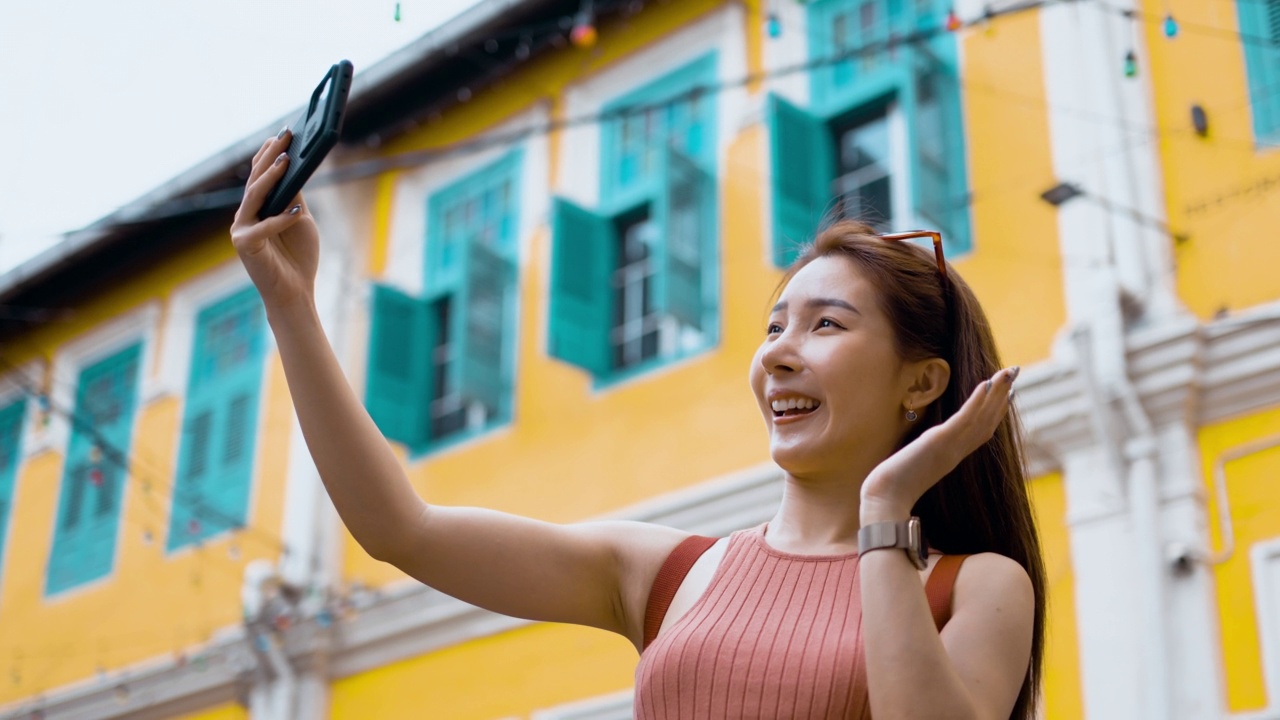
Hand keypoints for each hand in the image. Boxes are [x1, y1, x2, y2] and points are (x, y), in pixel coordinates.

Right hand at [230, 129, 320, 314]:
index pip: (260, 175)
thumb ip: (293, 197)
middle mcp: (245, 216)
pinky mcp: (244, 245)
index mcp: (258, 208)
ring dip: (270, 178)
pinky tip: (296, 210)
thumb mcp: (300, 220)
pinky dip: (281, 219)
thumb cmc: (299, 257)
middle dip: (270, 157)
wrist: (295, 292)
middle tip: (284, 136)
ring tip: (285, 160)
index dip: (269, 153)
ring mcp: (241, 230)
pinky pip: (264, 227)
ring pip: (254, 197)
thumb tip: (294, 167)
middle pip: (255, 181)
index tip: (284, 133)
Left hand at [860, 366, 1019, 522]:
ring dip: (996, 393)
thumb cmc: (894, 486)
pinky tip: (986, 384)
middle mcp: (957, 451)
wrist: (886, 498)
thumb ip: (924, 455)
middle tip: (1014, 373)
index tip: (1007, 394)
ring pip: (981, 417)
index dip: (996, 412)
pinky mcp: (939, 441)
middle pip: (988, 421)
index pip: (981, 431)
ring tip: (1008, 372)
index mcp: (952, 456)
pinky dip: (977, 401)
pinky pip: (964, 419)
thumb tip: (922, 447)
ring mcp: (950, 446)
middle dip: (1002, 396)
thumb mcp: (914, 464)